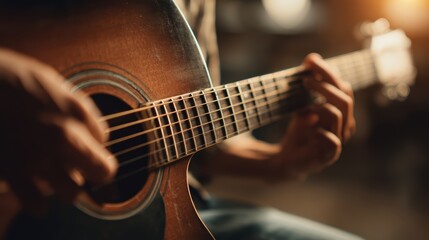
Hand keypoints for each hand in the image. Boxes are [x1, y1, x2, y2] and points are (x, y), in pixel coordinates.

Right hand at [0, 48, 116, 213]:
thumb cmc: (7, 78)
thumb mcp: (50, 82)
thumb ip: (75, 107)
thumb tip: (95, 133)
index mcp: (74, 111)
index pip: (104, 138)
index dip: (97, 144)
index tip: (87, 145)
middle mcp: (62, 136)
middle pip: (101, 171)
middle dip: (97, 172)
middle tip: (86, 169)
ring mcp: (37, 157)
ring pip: (72, 192)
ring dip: (68, 188)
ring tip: (58, 178)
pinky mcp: (11, 173)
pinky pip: (37, 204)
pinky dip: (38, 202)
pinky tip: (34, 190)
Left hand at [271, 53, 354, 179]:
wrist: (287, 159)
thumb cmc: (299, 131)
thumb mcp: (302, 104)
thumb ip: (309, 85)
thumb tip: (312, 57)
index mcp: (342, 111)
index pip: (344, 87)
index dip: (328, 73)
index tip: (309, 62)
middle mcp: (345, 125)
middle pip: (344, 99)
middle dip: (324, 85)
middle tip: (304, 80)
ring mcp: (339, 141)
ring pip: (338, 115)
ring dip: (318, 106)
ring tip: (302, 106)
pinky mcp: (329, 156)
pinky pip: (333, 141)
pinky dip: (318, 131)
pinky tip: (305, 125)